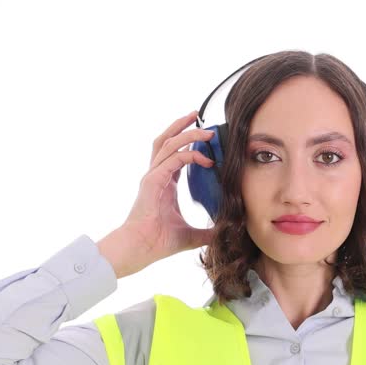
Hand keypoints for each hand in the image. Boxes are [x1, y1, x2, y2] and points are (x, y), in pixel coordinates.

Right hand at [108, 111, 217, 276]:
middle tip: (197, 116)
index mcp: (164, 184)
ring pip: (168, 144)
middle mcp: (156, 175)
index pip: (175, 155)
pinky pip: (172, 160)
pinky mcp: (152, 181)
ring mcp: (152, 176)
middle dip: (181, 126)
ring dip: (187, 134)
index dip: (189, 145)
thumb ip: (206, 232)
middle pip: (166, 141)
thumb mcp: (190, 235)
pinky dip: (188, 155)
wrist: (141, 249)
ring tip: (204, 129)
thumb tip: (224, 233)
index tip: (207, 141)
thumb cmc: (158, 242)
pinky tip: (204, 157)